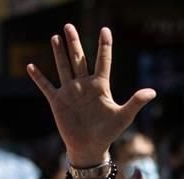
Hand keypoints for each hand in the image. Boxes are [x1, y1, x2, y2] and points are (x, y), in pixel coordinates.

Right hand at [27, 25, 155, 165]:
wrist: (90, 148)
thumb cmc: (108, 133)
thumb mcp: (124, 116)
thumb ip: (136, 102)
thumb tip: (153, 92)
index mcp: (100, 86)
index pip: (103, 61)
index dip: (104, 46)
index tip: (105, 30)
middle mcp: (84, 85)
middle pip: (79, 59)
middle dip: (74, 43)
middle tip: (69, 25)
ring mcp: (70, 92)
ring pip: (63, 67)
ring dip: (59, 53)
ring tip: (55, 37)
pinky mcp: (58, 102)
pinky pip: (46, 87)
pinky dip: (38, 77)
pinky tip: (30, 66)